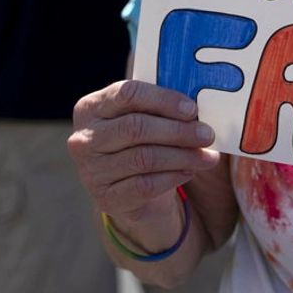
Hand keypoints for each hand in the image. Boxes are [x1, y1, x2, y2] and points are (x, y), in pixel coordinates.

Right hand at [69, 79, 218, 230]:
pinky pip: (146, 185)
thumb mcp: (144, 119)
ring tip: (208, 156)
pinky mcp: (106, 198)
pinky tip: (190, 171)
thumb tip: (199, 110)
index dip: (163, 100)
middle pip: (136, 127)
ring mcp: (91, 170)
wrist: (127, 188)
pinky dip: (173, 177)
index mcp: (91, 107)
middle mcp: (84, 138)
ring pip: (144, 158)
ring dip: (183, 156)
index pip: (127, 94)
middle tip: (207, 134)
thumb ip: (161, 108)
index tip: (192, 109)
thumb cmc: (140, 142)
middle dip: (178, 131)